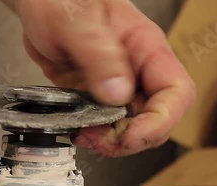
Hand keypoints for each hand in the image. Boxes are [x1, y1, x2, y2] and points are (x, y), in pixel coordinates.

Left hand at [6, 0, 194, 156]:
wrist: (40, 4)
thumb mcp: (76, 21)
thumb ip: (98, 53)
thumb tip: (118, 93)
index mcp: (146, 48)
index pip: (176, 93)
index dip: (159, 122)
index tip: (130, 136)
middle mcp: (138, 71)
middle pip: (156, 119)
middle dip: (130, 138)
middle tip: (98, 139)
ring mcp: (118, 86)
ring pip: (132, 128)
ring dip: (111, 141)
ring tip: (84, 134)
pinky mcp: (98, 96)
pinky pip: (107, 125)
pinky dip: (95, 135)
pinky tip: (77, 129)